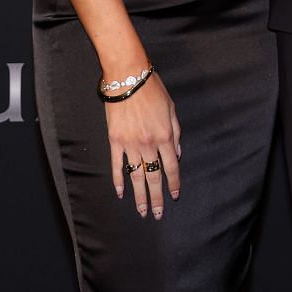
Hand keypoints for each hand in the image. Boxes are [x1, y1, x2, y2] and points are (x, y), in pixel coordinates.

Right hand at [106, 75, 181, 219]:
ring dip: (139, 195)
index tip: (174, 195)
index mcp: (165, 136)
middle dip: (156, 197)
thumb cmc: (152, 89)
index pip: (171, 166)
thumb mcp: (171, 109)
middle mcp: (148, 144)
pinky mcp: (115, 141)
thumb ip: (176, 133)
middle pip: (154, 176)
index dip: (174, 183)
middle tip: (158, 214)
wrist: (127, 77)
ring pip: (136, 176)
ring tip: (141, 211)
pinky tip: (121, 193)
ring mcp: (130, 144)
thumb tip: (177, 154)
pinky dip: (119, 181)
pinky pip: (118, 165)